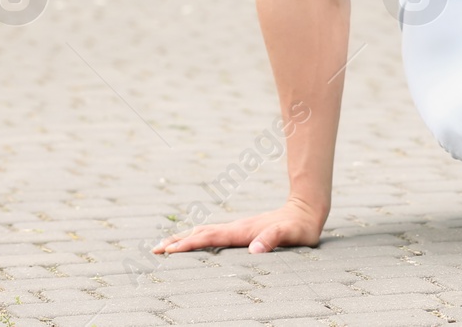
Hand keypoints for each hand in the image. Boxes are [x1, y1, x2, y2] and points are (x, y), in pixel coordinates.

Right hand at [153, 198, 323, 254]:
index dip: (189, 244)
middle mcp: (237, 227)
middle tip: (154, 250)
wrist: (307, 210)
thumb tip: (255, 250)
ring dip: (184, 238)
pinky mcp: (242, 230)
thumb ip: (273, 240)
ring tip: (165, 246)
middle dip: (177, 241)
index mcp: (242, 231)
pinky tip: (194, 242)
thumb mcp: (290, 235)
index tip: (169, 251)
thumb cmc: (299, 227)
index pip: (210, 238)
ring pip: (205, 231)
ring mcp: (238, 227)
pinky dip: (197, 238)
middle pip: (200, 233)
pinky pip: (214, 234)